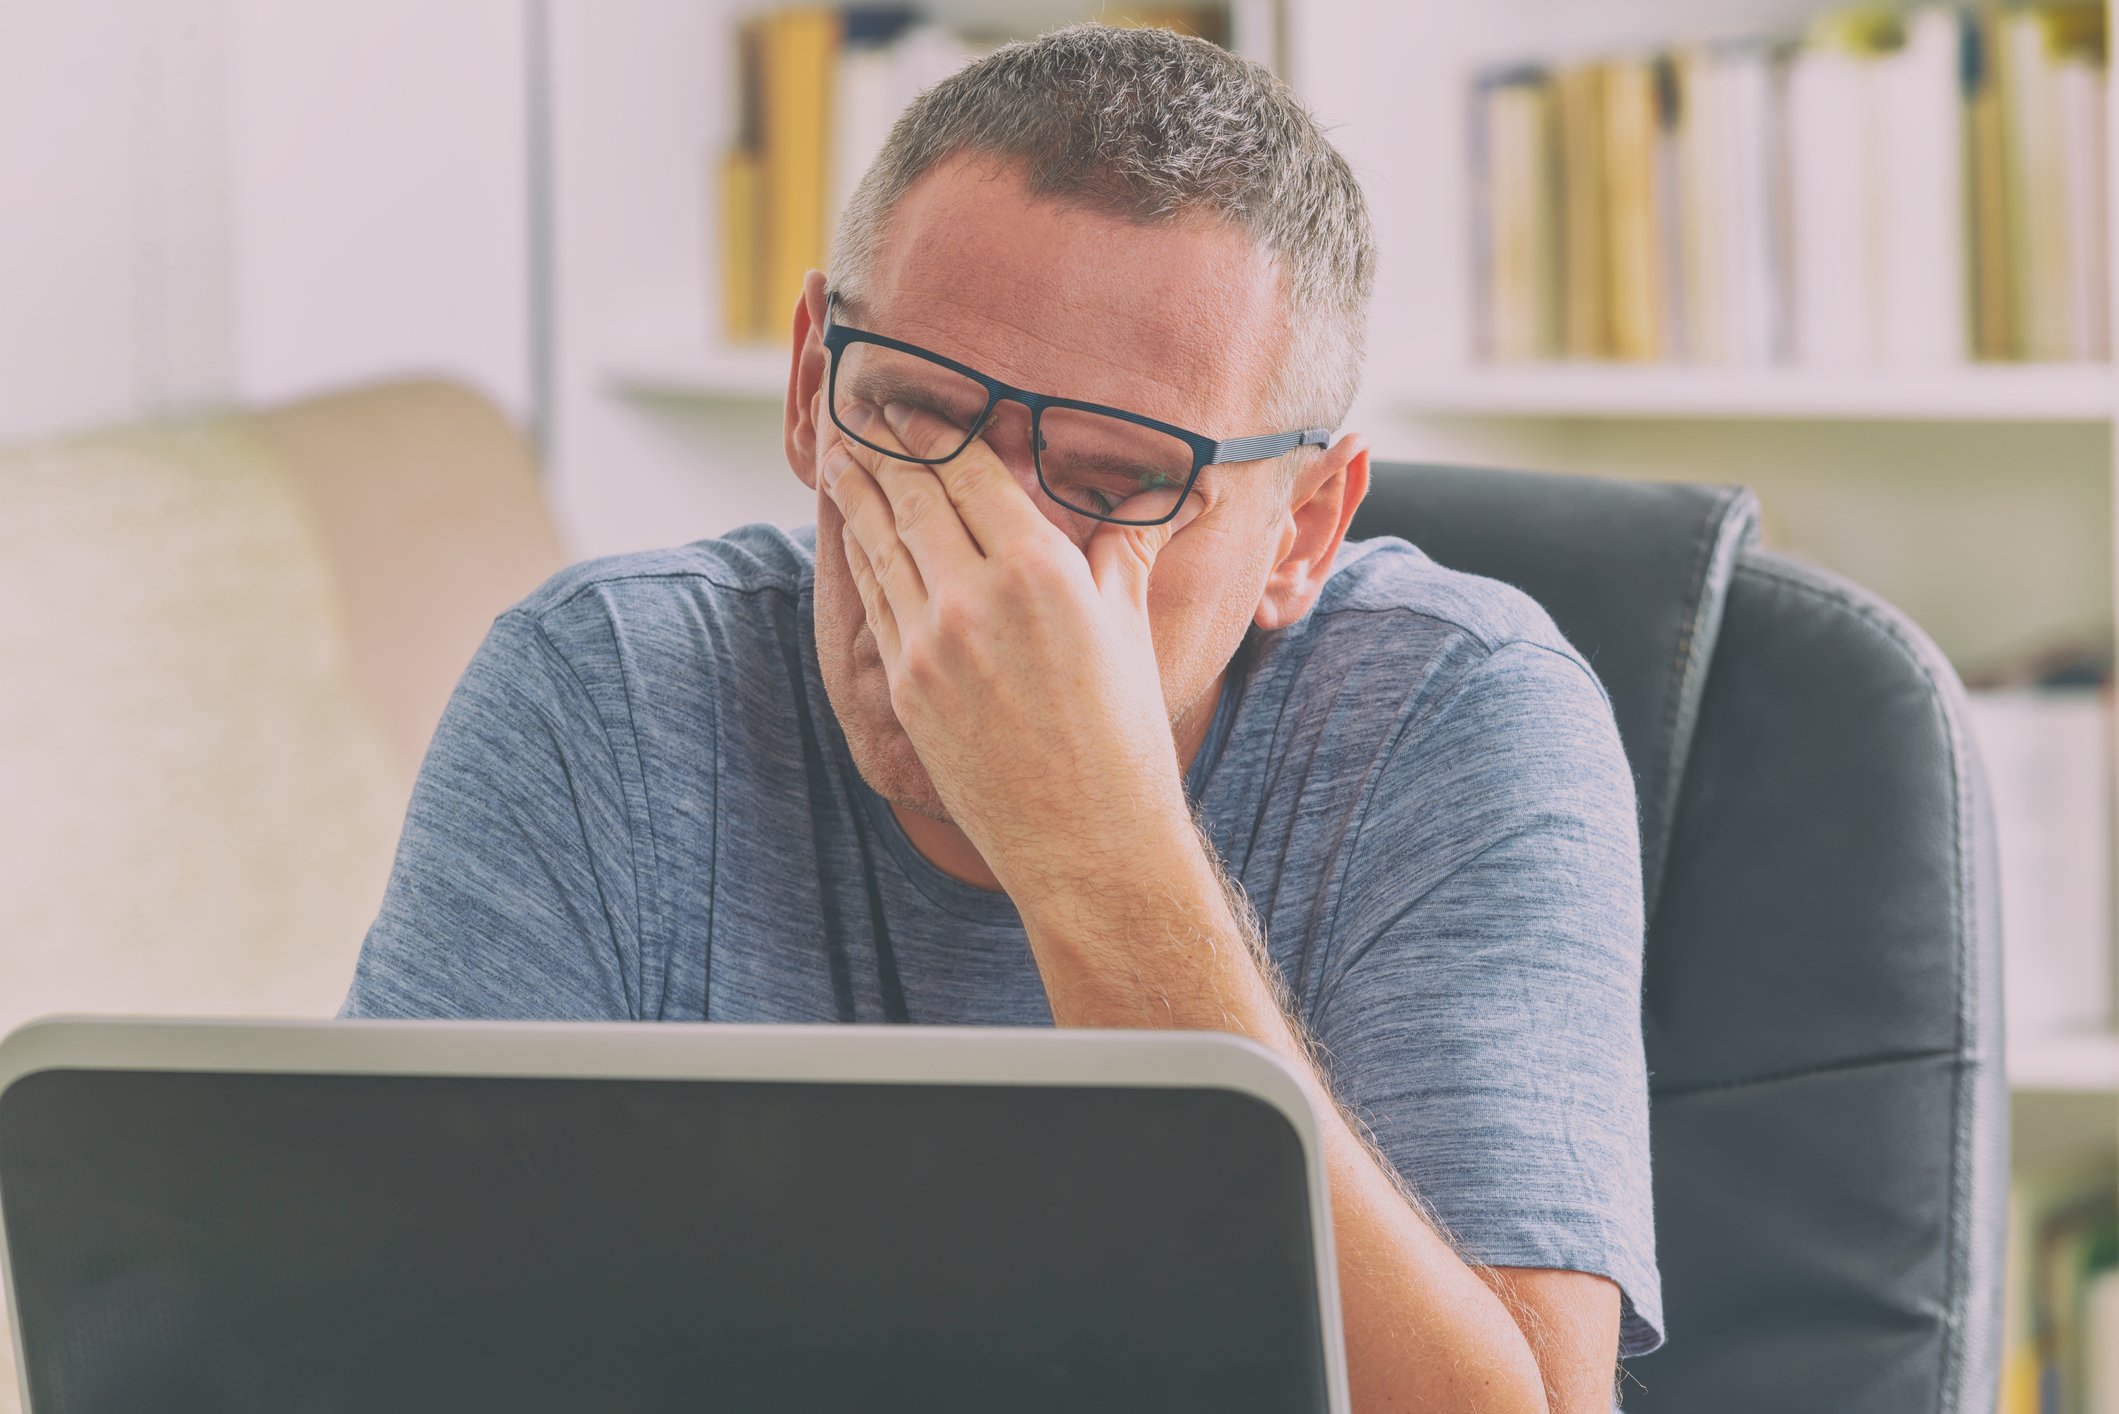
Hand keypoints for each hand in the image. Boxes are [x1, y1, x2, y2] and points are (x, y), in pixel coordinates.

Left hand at [819, 393, 1202, 904]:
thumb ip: (1129, 544)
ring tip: (837, 457)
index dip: (935, 431)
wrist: (1087, 838)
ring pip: (880, 544)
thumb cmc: (1123, 732)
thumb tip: (1173, 489)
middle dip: (885, 448)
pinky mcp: (905, 686)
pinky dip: (861, 557)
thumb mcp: (1129, 623)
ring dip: (855, 494)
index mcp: (1040, 570)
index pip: (971, 473)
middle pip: (914, 497)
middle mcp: (976, 596)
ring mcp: (930, 642)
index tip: (911, 402)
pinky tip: (852, 534)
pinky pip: (876, 601)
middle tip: (861, 411)